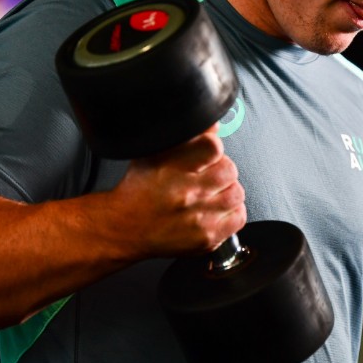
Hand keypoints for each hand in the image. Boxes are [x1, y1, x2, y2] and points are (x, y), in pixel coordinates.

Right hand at [109, 123, 246, 258]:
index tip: (207, 152)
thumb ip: (188, 137)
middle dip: (220, 169)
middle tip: (206, 176)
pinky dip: (232, 212)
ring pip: (236, 193)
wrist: (124, 228)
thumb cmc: (138, 190)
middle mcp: (186, 193)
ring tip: (210, 193)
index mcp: (172, 168)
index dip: (213, 146)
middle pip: (229, 170)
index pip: (213, 146)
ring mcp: (198, 217)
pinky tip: (215, 209)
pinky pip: (238, 218)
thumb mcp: (155, 153)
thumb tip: (214, 125)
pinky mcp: (205, 238)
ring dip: (227, 190)